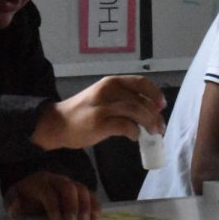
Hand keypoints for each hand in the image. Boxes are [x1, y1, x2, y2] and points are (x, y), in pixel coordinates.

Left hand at [4, 170, 100, 219]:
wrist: (35, 183)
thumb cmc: (25, 194)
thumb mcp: (14, 196)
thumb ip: (12, 203)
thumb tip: (14, 209)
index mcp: (41, 183)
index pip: (49, 192)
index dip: (53, 205)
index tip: (56, 219)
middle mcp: (58, 181)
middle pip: (68, 187)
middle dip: (72, 204)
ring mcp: (71, 183)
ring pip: (82, 188)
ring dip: (85, 205)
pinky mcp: (79, 190)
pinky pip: (90, 193)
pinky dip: (94, 203)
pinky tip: (96, 215)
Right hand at [31, 75, 164, 150]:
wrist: (56, 123)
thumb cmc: (82, 112)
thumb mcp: (103, 97)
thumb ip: (122, 98)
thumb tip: (149, 109)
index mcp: (111, 82)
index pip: (141, 82)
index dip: (155, 93)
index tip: (162, 105)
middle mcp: (108, 90)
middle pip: (141, 100)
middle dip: (154, 115)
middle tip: (160, 126)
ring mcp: (103, 107)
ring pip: (136, 111)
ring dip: (149, 123)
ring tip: (153, 132)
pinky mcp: (99, 123)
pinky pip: (125, 126)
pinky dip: (134, 131)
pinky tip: (135, 137)